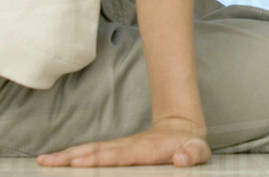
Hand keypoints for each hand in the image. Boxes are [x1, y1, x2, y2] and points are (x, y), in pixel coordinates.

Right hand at [36, 116, 209, 167]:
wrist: (182, 129)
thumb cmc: (190, 146)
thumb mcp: (198, 151)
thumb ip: (193, 154)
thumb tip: (182, 157)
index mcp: (147, 149)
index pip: (121, 155)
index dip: (102, 158)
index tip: (81, 162)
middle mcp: (128, 146)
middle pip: (99, 151)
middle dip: (75, 157)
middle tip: (52, 163)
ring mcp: (119, 147)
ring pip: (90, 150)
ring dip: (67, 156)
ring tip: (45, 161)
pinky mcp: (113, 151)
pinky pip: (90, 153)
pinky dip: (71, 156)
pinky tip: (53, 161)